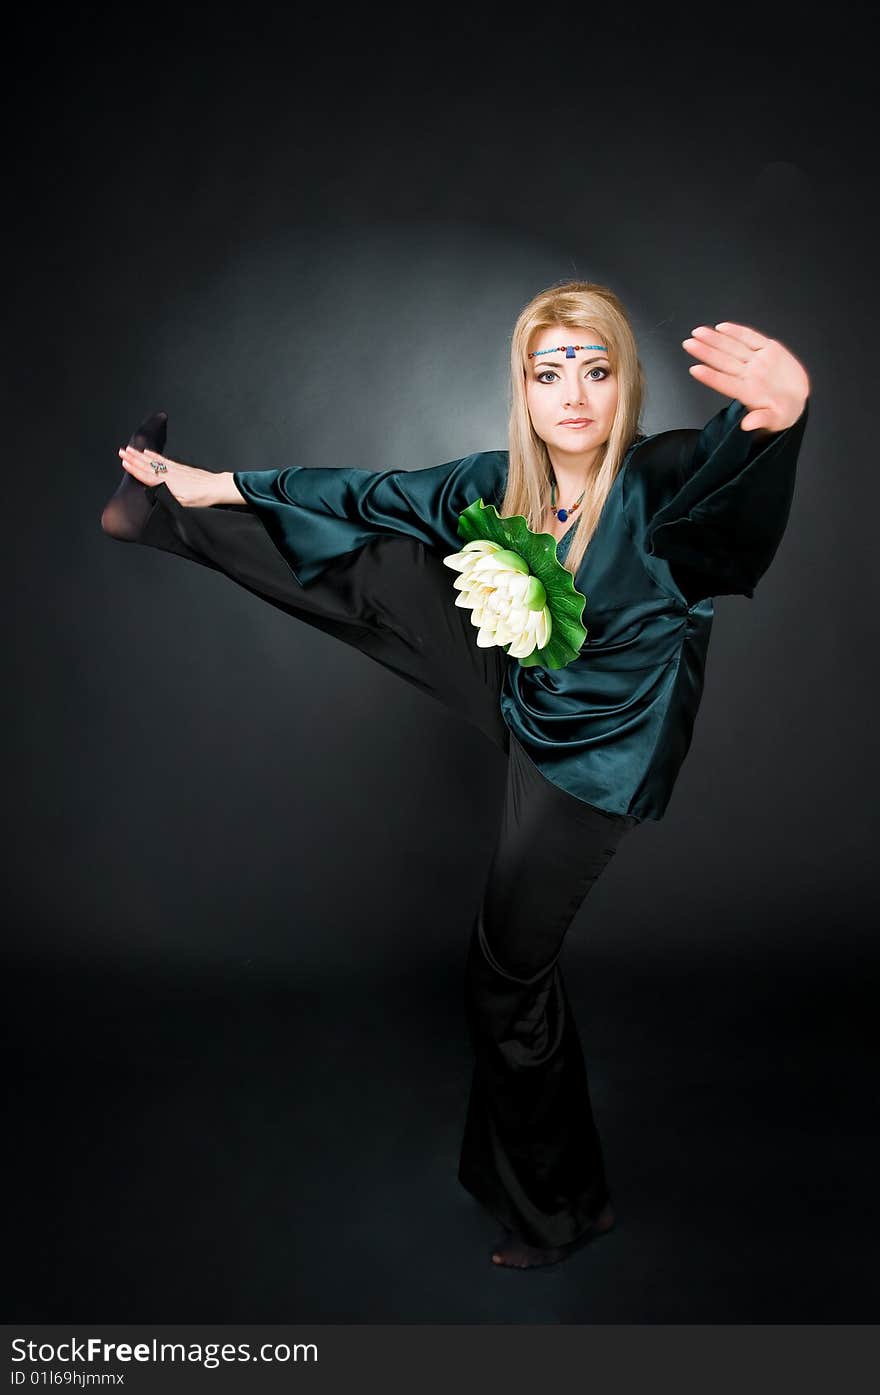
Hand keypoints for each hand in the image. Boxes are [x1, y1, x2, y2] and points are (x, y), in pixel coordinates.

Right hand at [117, 445, 221, 506]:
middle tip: (121, 452)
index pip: (147, 476)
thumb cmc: (202, 498)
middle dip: (133, 459)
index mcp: (168, 484)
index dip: (135, 469)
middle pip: (148, 465)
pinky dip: (154, 455)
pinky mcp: (181, 468)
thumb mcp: (184, 503)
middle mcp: (170, 475)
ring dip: (140, 455)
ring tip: (130, 450)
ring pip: (154, 461)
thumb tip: (153, 491)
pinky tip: (148, 452)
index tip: (124, 462)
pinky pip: (164, 460)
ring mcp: (175, 470)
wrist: (217, 487)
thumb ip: (167, 496)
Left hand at [681, 322, 809, 432]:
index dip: (711, 377)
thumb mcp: (776, 420)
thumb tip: (747, 425)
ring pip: (734, 347)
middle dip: (706, 352)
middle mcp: (750, 375)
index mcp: (749, 393)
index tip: (694, 369)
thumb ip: (762, 419)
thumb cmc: (783, 413)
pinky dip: (737, 332)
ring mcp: (758, 361)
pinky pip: (751, 338)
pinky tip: (721, 327)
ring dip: (715, 339)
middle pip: (724, 362)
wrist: (796, 402)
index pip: (726, 384)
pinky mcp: (769, 350)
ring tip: (698, 332)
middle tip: (688, 344)